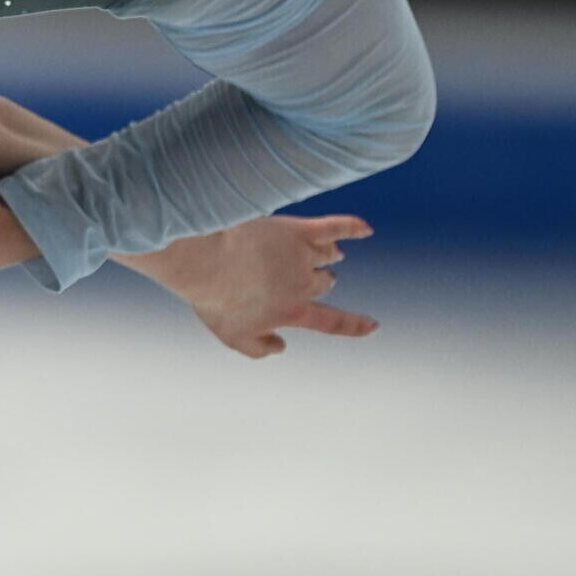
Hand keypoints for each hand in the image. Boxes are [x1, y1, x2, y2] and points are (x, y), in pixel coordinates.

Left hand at [119, 214, 375, 357]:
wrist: (203, 258)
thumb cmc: (213, 297)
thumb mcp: (233, 336)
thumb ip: (259, 349)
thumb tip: (280, 347)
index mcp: (293, 311)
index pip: (332, 322)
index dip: (354, 325)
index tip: (372, 326)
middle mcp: (304, 284)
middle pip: (325, 282)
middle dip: (318, 282)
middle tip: (299, 277)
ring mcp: (301, 254)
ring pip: (328, 255)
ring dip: (330, 255)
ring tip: (329, 252)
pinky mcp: (294, 229)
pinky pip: (333, 226)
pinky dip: (351, 227)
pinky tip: (364, 228)